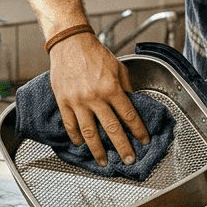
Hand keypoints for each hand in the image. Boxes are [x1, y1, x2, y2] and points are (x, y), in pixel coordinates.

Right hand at [48, 34, 150, 165]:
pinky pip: (70, 124)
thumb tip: (133, 105)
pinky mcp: (63, 101)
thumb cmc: (95, 54)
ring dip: (97, 150)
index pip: (128, 115)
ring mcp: (77, 101)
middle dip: (122, 147)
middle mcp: (95, 97)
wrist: (70, 43)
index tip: (144, 141)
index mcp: (111, 88)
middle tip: (129, 160)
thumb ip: (126, 87)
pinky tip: (80, 144)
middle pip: (111, 129)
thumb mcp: (118, 68)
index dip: (138, 130)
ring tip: (103, 162)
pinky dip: (75, 136)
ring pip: (89, 132)